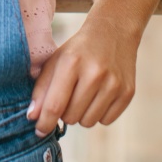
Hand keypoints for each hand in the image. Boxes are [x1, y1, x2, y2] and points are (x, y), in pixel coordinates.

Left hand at [26, 17, 137, 134]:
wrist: (113, 31)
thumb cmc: (78, 50)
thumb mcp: (56, 60)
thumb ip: (41, 88)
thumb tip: (33, 117)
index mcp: (71, 62)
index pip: (55, 105)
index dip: (44, 122)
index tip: (39, 130)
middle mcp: (94, 73)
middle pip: (71, 118)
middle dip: (65, 112)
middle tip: (69, 95)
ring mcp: (114, 84)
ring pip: (88, 122)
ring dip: (82, 114)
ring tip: (84, 93)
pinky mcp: (128, 92)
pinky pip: (106, 121)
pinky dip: (99, 113)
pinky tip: (100, 94)